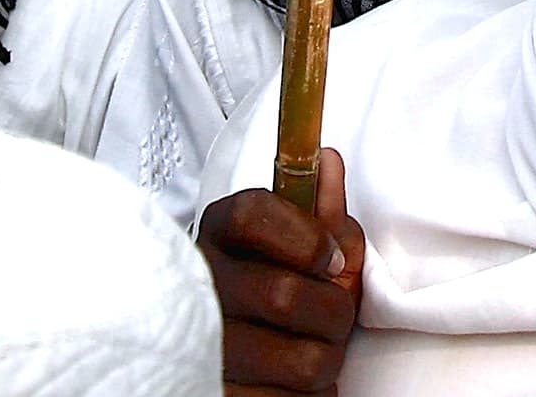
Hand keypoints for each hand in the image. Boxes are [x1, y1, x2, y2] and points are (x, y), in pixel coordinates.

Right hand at [197, 148, 365, 395]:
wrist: (242, 366)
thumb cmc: (275, 299)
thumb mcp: (302, 251)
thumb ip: (321, 212)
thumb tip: (327, 161)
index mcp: (219, 238)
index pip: (251, 213)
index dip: (304, 237)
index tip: (331, 259)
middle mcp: (202, 289)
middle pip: (287, 296)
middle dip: (334, 312)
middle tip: (331, 318)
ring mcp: (204, 346)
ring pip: (303, 360)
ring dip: (327, 360)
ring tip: (309, 352)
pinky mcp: (217, 392)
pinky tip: (290, 382)